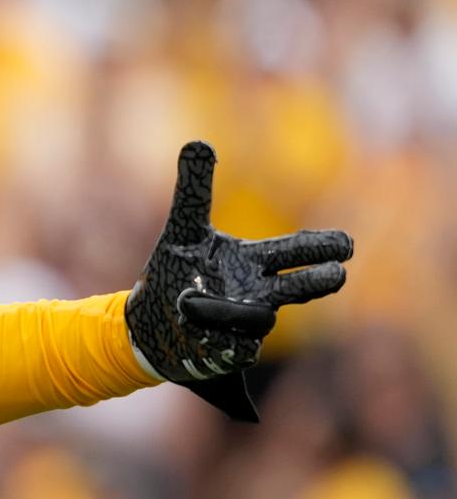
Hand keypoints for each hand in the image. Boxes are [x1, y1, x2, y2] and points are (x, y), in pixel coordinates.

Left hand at [125, 141, 351, 421]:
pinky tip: (200, 339)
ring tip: (188, 305)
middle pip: (299, 287)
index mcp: (253, 262)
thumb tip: (198, 143)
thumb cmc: (174, 272)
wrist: (151, 325)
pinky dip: (218, 341)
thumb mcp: (181, 229)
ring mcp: (249, 326)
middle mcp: (260, 293)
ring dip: (228, 313)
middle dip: (317, 280)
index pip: (294, 251)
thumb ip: (194, 189)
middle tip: (338, 273)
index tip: (347, 245)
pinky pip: (236, 348)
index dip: (320, 247)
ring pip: (258, 320)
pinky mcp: (233, 355)